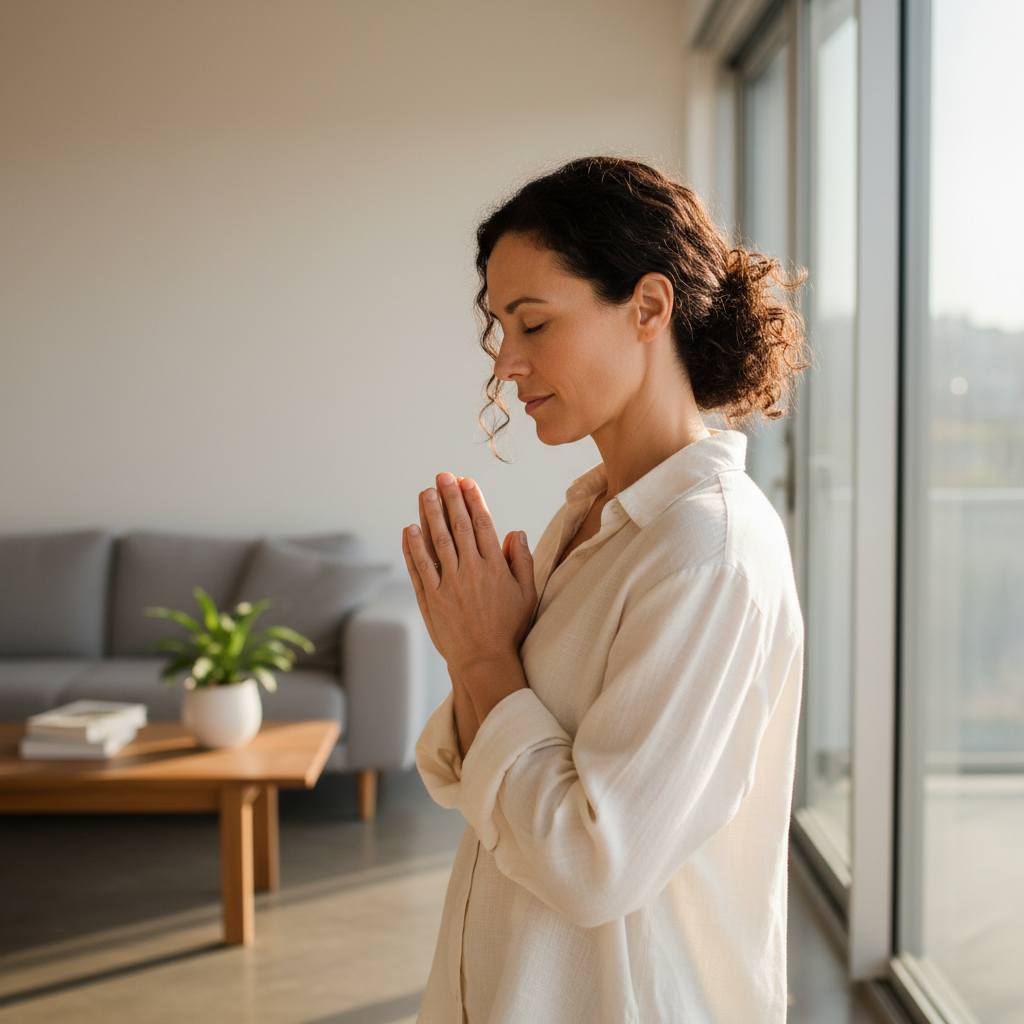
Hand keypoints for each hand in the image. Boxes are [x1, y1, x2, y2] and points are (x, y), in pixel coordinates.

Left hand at [402, 472, 536, 676]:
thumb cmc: (509, 628)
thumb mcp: (527, 595)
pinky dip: (413, 547)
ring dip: (430, 514)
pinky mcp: (431, 599)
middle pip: (457, 526)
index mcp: (495, 567)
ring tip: (426, 493)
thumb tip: (516, 532)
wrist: (485, 661)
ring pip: (437, 541)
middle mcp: (471, 571)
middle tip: (442, 476)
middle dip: (450, 498)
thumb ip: (523, 562)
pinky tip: (409, 529)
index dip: (473, 500)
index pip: (482, 524)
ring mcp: (449, 585)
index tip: (466, 482)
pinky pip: (420, 568)